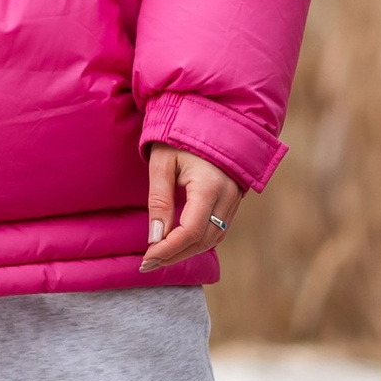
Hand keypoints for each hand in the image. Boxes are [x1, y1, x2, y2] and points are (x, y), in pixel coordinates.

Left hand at [141, 148, 237, 271]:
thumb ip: (159, 201)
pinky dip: (199, 241)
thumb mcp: (162, 164)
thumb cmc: (179, 136)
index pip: (191, 230)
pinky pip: (219, 229)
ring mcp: (234, 199)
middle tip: (148, 263)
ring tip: (160, 257)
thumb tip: (155, 238)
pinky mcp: (233, 200)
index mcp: (210, 185)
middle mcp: (227, 196)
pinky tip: (179, 244)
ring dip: (187, 251)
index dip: (168, 249)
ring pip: (213, 239)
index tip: (147, 258)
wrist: (209, 117)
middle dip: (175, 255)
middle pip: (204, 240)